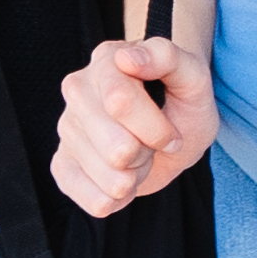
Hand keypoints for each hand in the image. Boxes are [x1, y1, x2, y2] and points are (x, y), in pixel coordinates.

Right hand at [50, 34, 214, 217]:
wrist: (174, 133)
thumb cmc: (183, 102)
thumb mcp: (194, 78)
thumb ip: (168, 57)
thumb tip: (128, 57)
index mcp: (107, 59)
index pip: (119, 103)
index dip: (156, 129)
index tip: (171, 132)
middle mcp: (78, 89)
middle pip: (116, 149)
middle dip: (148, 153)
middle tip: (152, 141)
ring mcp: (66, 127)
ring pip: (110, 178)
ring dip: (136, 175)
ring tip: (138, 153)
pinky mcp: (62, 164)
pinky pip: (94, 200)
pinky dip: (120, 197)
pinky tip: (123, 175)